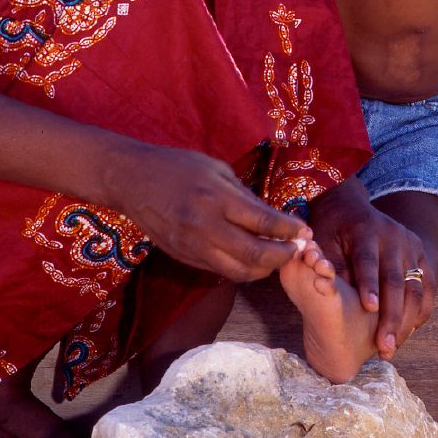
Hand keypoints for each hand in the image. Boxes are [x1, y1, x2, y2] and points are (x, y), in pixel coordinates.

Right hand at [113, 144, 309, 281]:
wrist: (133, 180)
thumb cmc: (177, 166)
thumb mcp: (216, 169)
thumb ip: (243, 195)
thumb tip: (271, 218)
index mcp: (216, 198)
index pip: (263, 223)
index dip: (289, 230)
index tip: (304, 231)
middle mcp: (206, 227)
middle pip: (255, 256)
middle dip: (283, 256)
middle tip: (297, 249)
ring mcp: (193, 247)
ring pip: (240, 272)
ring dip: (264, 269)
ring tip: (277, 256)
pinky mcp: (184, 258)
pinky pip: (220, 270)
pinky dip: (241, 268)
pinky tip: (251, 257)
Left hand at [309, 179, 433, 358]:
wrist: (350, 205)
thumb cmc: (331, 228)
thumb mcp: (323, 239)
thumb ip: (328, 264)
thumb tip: (331, 291)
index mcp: (365, 230)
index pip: (368, 260)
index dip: (369, 284)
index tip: (369, 309)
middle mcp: (392, 236)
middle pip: (395, 280)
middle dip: (391, 316)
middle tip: (384, 347)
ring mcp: (410, 245)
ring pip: (415, 287)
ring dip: (407, 321)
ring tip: (393, 348)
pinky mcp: (421, 254)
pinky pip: (427, 287)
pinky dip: (421, 311)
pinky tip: (408, 332)